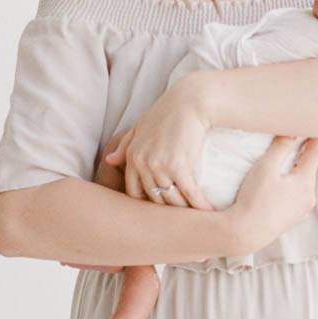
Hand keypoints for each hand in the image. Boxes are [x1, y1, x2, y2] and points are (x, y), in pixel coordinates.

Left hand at [102, 81, 216, 211]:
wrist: (190, 101)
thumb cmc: (167, 112)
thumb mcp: (140, 126)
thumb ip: (124, 145)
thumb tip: (109, 160)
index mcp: (132, 156)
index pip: (134, 192)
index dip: (148, 204)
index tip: (163, 207)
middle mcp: (143, 163)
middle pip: (154, 199)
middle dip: (168, 210)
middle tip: (182, 216)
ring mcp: (160, 166)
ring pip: (171, 200)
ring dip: (185, 210)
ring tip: (196, 217)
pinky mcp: (179, 166)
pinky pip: (189, 194)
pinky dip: (199, 205)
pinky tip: (208, 211)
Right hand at [227, 136, 317, 253]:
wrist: (244, 233)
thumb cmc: (254, 199)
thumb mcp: (266, 167)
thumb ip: (282, 147)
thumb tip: (295, 131)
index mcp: (305, 183)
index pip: (314, 153)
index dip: (317, 137)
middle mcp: (309, 198)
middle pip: (309, 168)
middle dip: (306, 153)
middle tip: (304, 137)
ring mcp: (301, 211)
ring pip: (303, 184)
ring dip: (298, 171)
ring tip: (291, 160)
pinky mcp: (291, 220)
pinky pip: (296, 197)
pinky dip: (292, 187)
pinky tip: (282, 185)